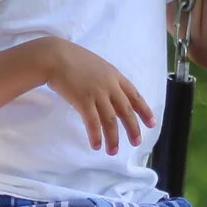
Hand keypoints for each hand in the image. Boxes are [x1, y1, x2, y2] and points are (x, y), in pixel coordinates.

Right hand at [41, 39, 155, 152]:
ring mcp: (97, 93)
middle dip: (133, 128)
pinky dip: (96, 135)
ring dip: (113, 138)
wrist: (55, 56)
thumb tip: (111, 95)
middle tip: (136, 143)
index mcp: (115, 76)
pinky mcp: (83, 101)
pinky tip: (96, 145)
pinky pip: (93, 122)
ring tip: (112, 151)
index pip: (135, 95)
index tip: (151, 123)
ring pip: (111, 120)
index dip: (144, 110)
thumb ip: (106, 79)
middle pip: (126, 111)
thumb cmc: (73, 59)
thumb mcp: (97, 66)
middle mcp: (110, 85)